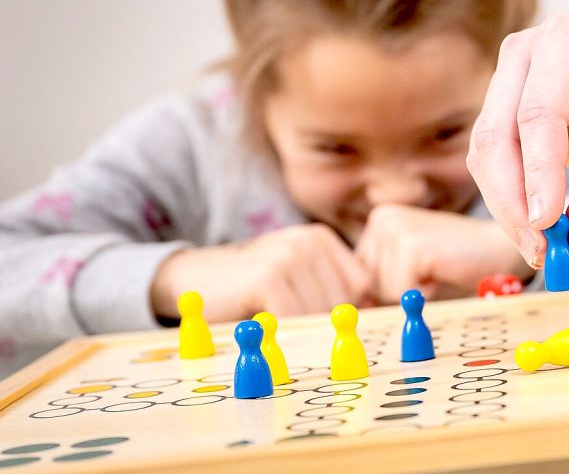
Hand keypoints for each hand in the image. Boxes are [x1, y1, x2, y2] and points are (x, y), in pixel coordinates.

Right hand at [151, 224, 371, 321]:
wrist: (193, 279)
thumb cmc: (251, 288)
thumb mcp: (298, 280)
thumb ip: (335, 291)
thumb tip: (375, 312)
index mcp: (322, 238)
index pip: (361, 288)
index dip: (341, 310)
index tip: (312, 313)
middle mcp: (309, 240)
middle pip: (342, 303)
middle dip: (318, 321)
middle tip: (283, 314)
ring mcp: (289, 256)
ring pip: (320, 314)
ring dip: (297, 327)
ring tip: (270, 312)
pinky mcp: (268, 277)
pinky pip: (295, 320)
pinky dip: (279, 331)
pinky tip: (259, 316)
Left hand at [355, 204, 533, 303]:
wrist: (501, 252)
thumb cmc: (458, 266)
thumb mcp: (409, 272)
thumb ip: (380, 284)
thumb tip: (356, 305)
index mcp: (379, 222)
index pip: (358, 277)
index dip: (387, 290)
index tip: (418, 277)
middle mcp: (382, 219)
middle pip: (367, 285)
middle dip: (399, 292)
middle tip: (431, 273)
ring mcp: (396, 228)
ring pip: (383, 291)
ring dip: (414, 293)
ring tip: (438, 271)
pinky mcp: (412, 245)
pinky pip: (402, 293)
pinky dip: (425, 295)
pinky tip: (443, 273)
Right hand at [466, 12, 568, 263]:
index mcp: (567, 40)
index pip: (539, 114)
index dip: (538, 172)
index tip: (546, 224)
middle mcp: (524, 53)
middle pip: (497, 135)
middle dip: (513, 199)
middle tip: (540, 250)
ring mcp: (506, 80)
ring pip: (486, 154)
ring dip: (507, 206)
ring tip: (541, 249)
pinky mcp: (501, 111)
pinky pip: (493, 162)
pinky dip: (510, 200)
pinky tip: (534, 231)